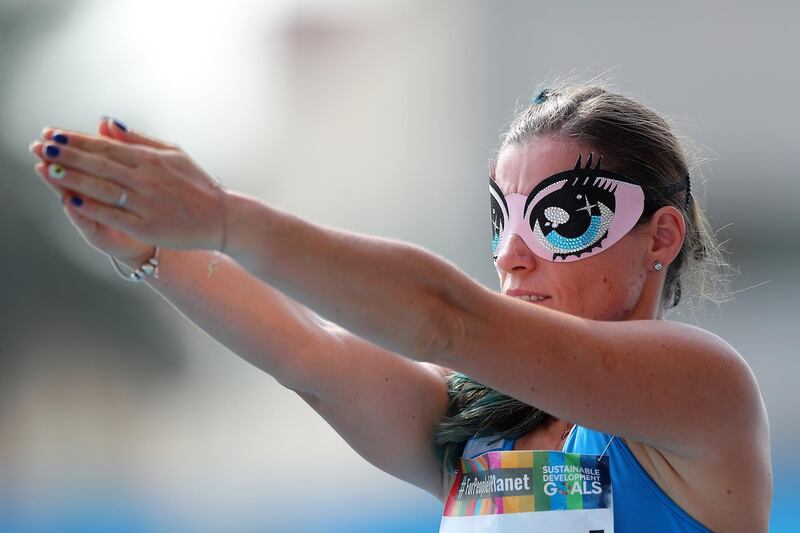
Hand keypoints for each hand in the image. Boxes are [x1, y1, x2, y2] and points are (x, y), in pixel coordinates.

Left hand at [29, 120, 225, 251]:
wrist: (222, 218)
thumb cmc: (197, 185)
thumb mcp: (172, 154)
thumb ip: (138, 139)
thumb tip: (107, 122)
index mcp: (151, 159)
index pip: (106, 146)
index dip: (76, 140)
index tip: (51, 134)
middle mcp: (147, 178)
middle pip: (98, 164)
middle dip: (65, 155)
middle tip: (38, 147)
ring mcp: (146, 203)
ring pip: (101, 188)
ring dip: (71, 178)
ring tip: (46, 169)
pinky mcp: (147, 226)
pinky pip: (113, 214)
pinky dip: (91, 206)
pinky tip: (70, 199)